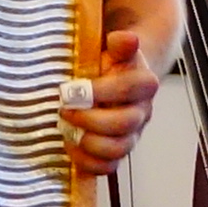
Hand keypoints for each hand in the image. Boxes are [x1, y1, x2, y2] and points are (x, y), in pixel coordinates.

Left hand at [55, 25, 160, 182]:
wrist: (117, 82)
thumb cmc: (110, 65)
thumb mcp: (114, 49)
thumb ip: (120, 44)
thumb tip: (124, 39)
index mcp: (143, 84)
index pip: (132, 88)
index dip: (102, 90)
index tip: (72, 87)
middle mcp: (142, 112)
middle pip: (125, 123)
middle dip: (90, 119)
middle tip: (63, 109)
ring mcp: (131, 136)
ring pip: (118, 149)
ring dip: (87, 141)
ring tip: (66, 127)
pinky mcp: (117, 152)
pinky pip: (107, 167)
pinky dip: (86, 161)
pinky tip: (70, 144)